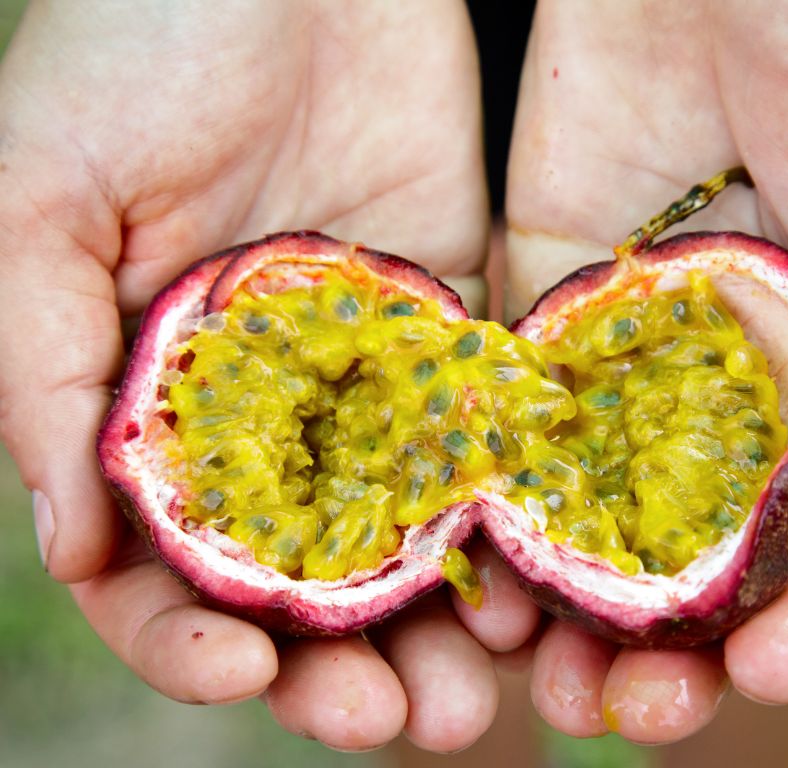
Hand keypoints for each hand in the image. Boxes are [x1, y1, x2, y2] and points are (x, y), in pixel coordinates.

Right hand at [0, 0, 531, 751]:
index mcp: (149, 406)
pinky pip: (480, 451)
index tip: (249, 672)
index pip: (164, 569)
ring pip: (402, 542)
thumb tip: (75, 551)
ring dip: (439, 628)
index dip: (194, 640)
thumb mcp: (40, 200)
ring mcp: (364, 384)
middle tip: (400, 725)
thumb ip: (39, 372)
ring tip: (485, 693)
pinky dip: (504, 526)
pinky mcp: (450, 335)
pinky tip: (536, 583)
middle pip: (301, 585)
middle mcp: (261, 416)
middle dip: (343, 667)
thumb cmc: (133, 52)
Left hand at [505, 0, 787, 741]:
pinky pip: (511, 414)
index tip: (774, 670)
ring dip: (572, 608)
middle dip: (668, 643)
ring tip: (554, 686)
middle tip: (637, 714)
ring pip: (592, 507)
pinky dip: (499, 500)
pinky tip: (482, 578)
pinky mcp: (532, 298)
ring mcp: (622, 345)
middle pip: (690, 545)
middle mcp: (722, 378)